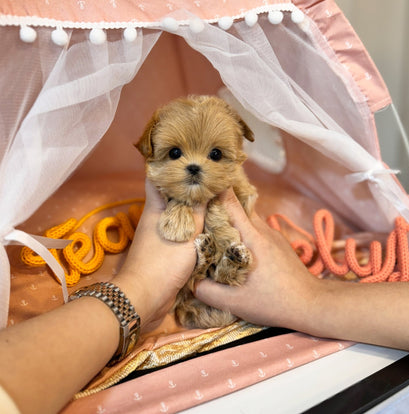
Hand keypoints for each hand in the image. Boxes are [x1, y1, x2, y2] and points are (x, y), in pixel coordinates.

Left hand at [114, 179, 205, 330]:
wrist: (144, 298)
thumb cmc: (163, 261)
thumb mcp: (187, 232)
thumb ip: (198, 210)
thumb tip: (207, 184)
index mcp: (155, 207)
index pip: (158, 177)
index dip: (170, 166)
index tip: (189, 157)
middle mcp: (155, 218)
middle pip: (171, 195)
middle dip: (189, 188)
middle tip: (211, 179)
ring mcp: (160, 235)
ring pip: (178, 214)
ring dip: (193, 209)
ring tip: (215, 200)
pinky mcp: (165, 251)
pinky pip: (182, 232)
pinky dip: (194, 227)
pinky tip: (210, 226)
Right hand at [194, 188, 318, 329]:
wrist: (310, 303)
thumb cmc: (273, 302)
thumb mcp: (236, 302)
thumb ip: (207, 291)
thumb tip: (188, 281)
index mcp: (251, 238)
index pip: (231, 202)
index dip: (214, 190)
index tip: (198, 187)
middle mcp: (262, 229)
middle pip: (238, 204)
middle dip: (218, 202)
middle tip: (200, 206)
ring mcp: (272, 234)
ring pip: (248, 215)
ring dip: (232, 216)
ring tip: (214, 223)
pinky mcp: (278, 241)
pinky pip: (256, 226)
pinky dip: (244, 227)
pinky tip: (236, 241)